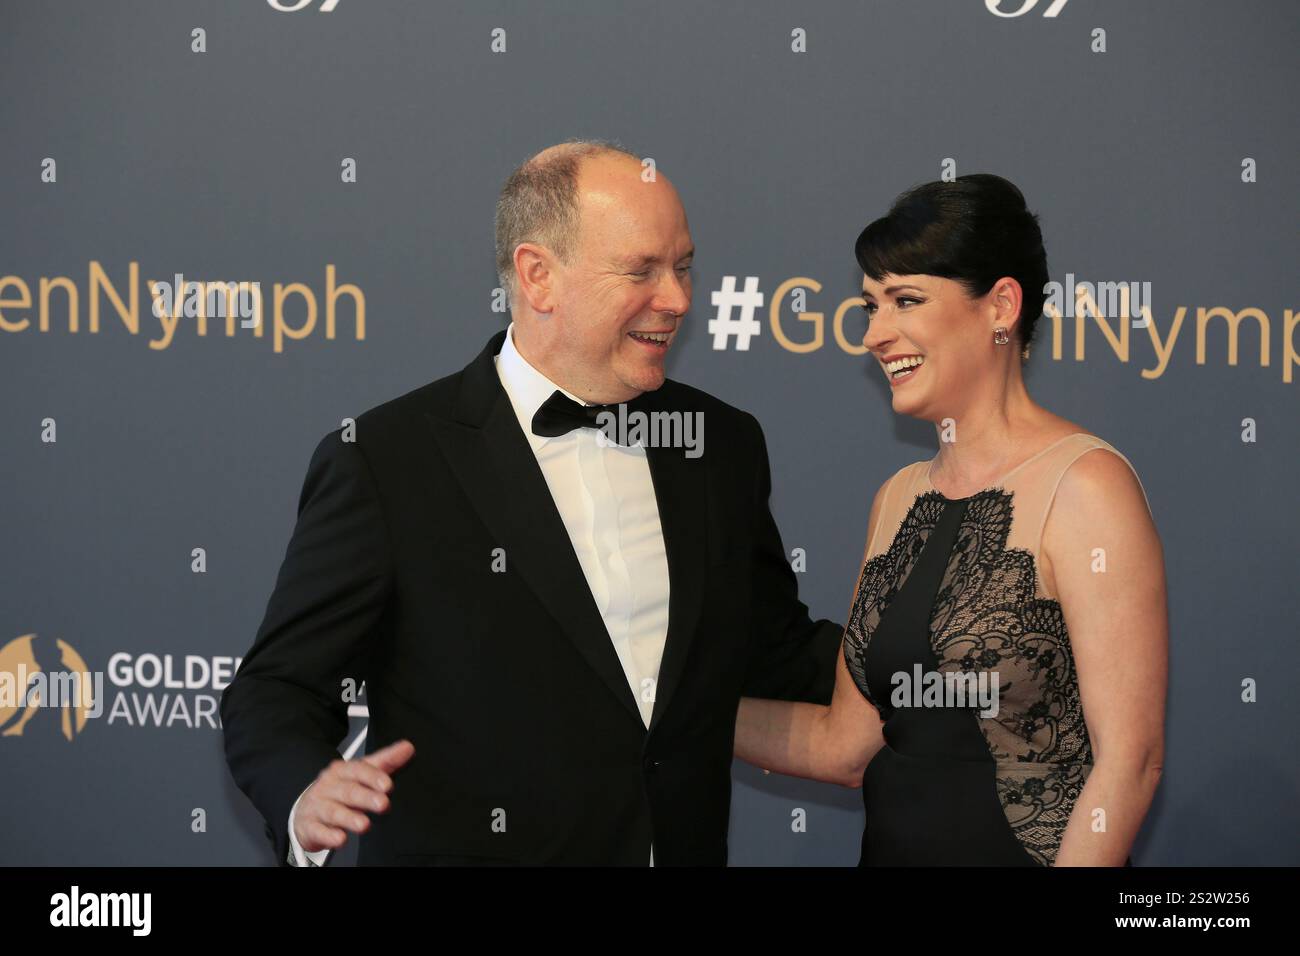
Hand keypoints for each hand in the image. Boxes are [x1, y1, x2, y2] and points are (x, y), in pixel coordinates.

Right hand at [293, 739, 414, 852]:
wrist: (306, 810)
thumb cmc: (338, 789)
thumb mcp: (361, 773)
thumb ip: (386, 761)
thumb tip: (407, 748)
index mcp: (342, 771)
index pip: (358, 770)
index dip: (373, 777)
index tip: (387, 785)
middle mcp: (329, 787)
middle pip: (348, 791)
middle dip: (366, 798)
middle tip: (383, 804)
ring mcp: (318, 807)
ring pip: (333, 812)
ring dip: (349, 818)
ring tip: (364, 824)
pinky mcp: (311, 827)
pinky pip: (319, 831)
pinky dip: (329, 836)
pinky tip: (340, 838)